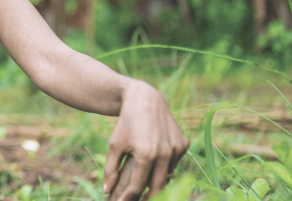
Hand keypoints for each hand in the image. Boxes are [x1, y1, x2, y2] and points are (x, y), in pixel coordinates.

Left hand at [103, 82, 188, 200]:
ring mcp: (177, 148)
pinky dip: (165, 166)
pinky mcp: (183, 143)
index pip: (139, 186)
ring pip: (167, 175)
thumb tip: (107, 190)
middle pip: (158, 187)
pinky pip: (174, 163)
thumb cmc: (126, 124)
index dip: (129, 197)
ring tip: (144, 182)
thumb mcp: (114, 145)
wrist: (145, 100)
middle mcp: (165, 153)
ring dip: (156, 181)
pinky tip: (155, 162)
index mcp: (146, 155)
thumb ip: (110, 169)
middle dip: (147, 198)